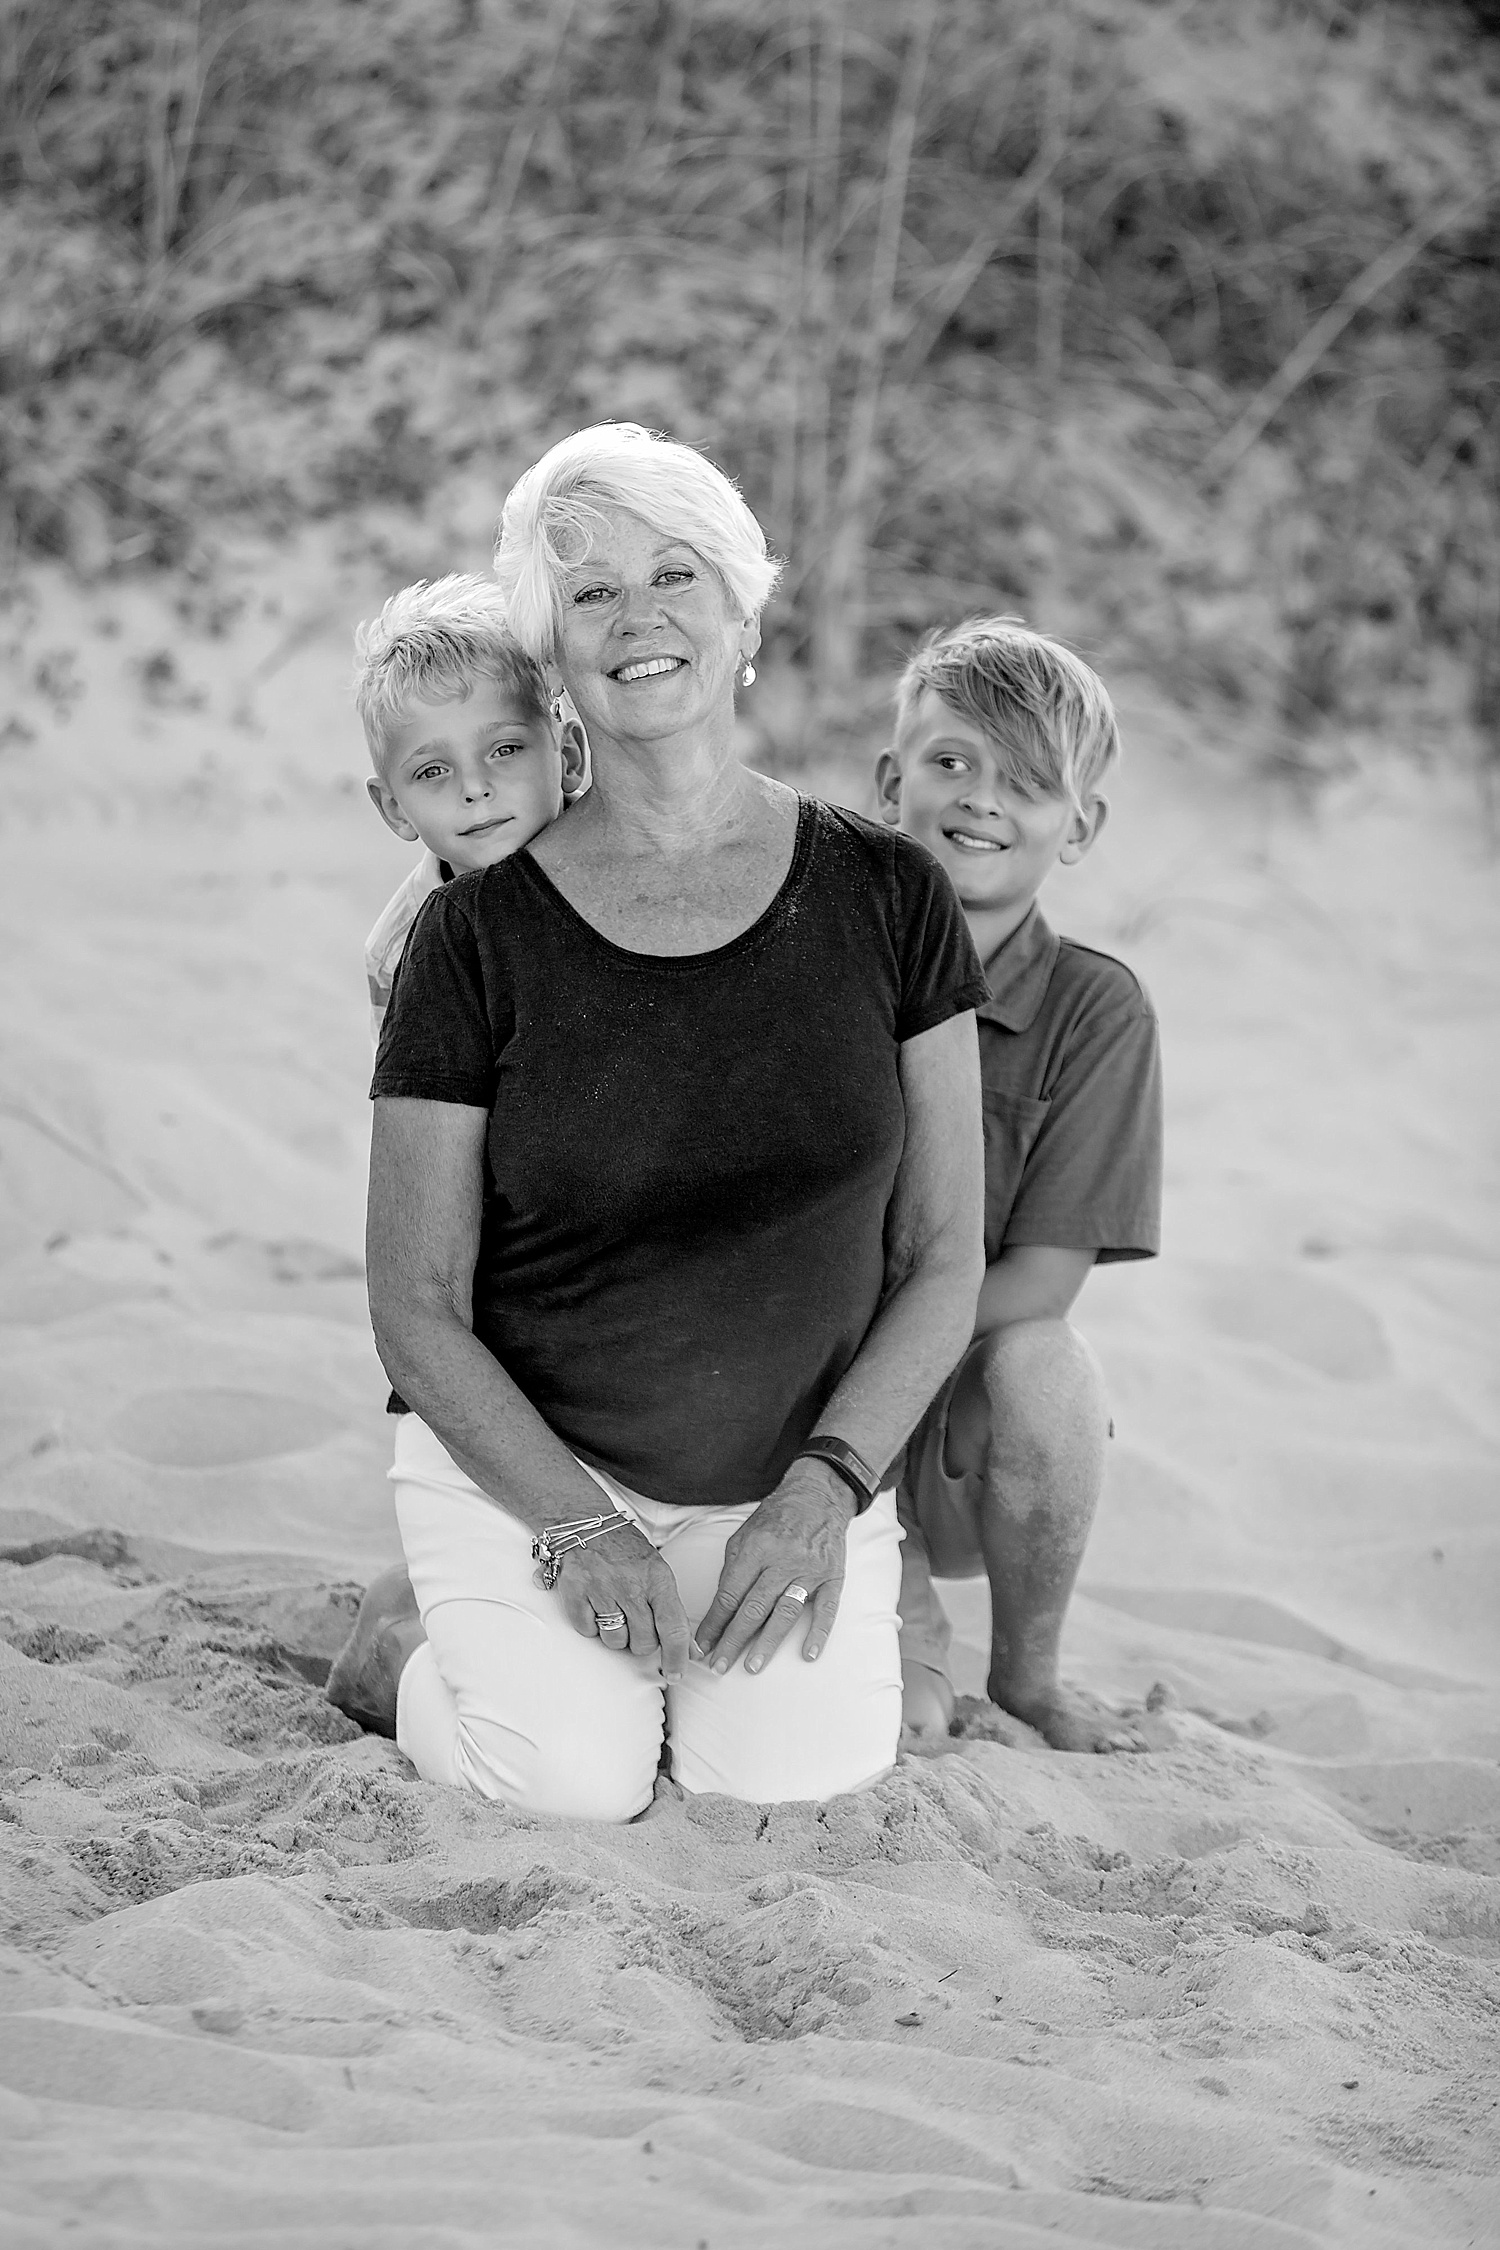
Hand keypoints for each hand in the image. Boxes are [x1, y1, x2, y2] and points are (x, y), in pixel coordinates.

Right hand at [543, 1521, 691, 1683]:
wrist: (586, 1525)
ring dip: (617, 1634)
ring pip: (615, 1641)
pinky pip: (588, 1630)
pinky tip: (595, 1604)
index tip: (675, 1673)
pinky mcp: (575, 1594)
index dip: (677, 1657)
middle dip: (643, 1641)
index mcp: (658, 1579)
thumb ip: (670, 1607)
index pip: (673, 1628)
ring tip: (615, 1610)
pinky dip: (591, 1624)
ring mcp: (601, 1590)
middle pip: (643, 1643)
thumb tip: (688, 1648)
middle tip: (637, 1621)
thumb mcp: (657, 1571)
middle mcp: (631, 1586)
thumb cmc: (627, 1551)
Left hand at [695, 1460, 855, 1676]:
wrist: (818, 1497)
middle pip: (754, 1607)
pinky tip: (808, 1654)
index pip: (730, 1594)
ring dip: (767, 1642)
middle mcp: (783, 1560)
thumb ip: (732, 1570)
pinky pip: (827, 1608)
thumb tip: (720, 1608)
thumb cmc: (775, 1519)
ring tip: (752, 1666)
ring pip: (785, 1611)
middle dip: (733, 1640)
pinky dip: (818, 1633)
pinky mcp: (833, 1576)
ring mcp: (810, 1569)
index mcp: (756, 1549)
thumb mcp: (744, 1535)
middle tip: (719, 1666)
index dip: (714, 1623)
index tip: (702, 1645)